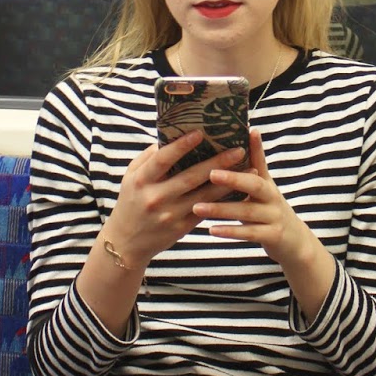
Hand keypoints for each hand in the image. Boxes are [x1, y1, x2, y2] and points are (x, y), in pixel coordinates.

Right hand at [106, 133, 247, 272]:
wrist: (126, 242)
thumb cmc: (130, 202)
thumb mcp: (130, 177)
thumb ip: (148, 158)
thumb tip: (170, 137)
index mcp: (141, 181)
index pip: (163, 159)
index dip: (181, 146)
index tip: (200, 132)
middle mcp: (156, 197)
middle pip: (191, 177)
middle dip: (217, 163)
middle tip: (238, 150)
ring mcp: (170, 215)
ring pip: (204, 196)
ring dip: (229, 182)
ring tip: (250, 169)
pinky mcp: (181, 228)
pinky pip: (206, 211)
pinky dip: (223, 200)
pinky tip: (239, 190)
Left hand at [192, 128, 314, 270]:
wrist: (294, 242)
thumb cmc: (269, 210)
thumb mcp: (262, 189)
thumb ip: (250, 169)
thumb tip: (242, 139)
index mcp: (267, 183)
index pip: (260, 162)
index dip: (256, 147)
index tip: (249, 131)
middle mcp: (273, 197)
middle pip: (255, 185)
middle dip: (233, 179)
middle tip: (211, 173)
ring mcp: (274, 217)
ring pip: (247, 211)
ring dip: (222, 209)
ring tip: (198, 207)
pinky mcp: (273, 236)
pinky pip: (249, 233)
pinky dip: (231, 232)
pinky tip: (212, 230)